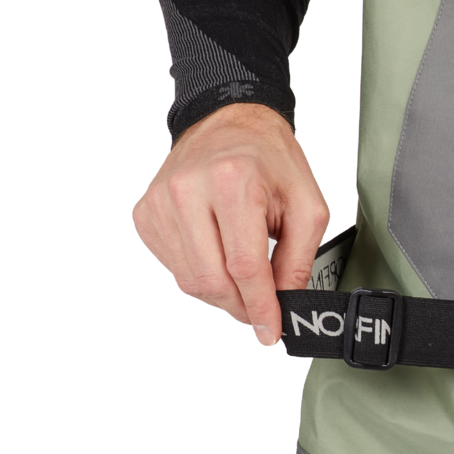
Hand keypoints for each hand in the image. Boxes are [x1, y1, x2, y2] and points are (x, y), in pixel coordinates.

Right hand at [133, 104, 328, 344]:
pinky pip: (174, 267)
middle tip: (261, 310)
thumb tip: (284, 304)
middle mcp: (187, 189)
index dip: (260, 307)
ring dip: (222, 293)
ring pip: (189, 280)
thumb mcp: (307, 206)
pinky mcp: (146, 213)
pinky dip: (201, 274)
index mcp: (232, 181)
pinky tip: (218, 254)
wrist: (228, 123)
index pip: (244, 266)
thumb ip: (299, 260)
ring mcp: (160, 202)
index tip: (270, 331)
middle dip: (241, 306)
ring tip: (243, 276)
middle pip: (211, 280)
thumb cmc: (269, 161)